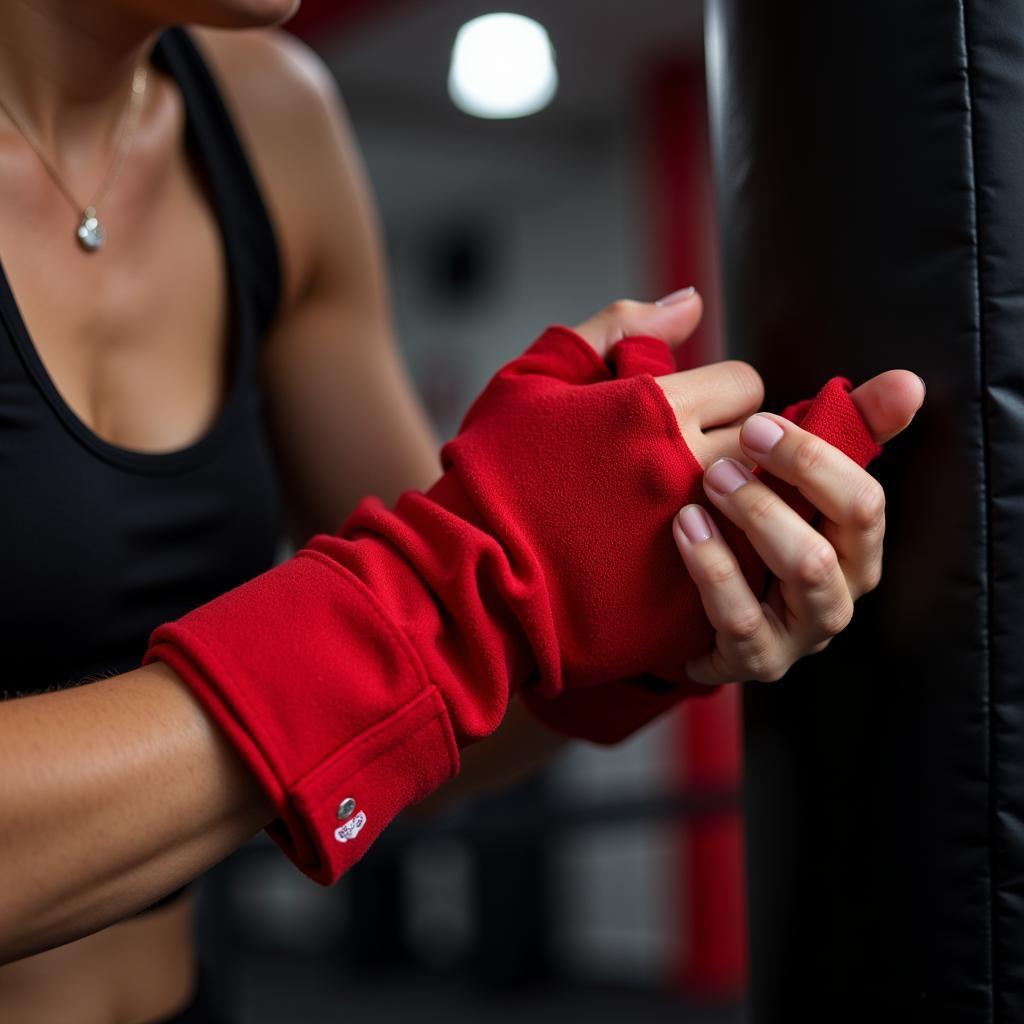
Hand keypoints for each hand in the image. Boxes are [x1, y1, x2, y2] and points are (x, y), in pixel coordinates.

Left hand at [671, 371, 921, 683]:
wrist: (689, 611)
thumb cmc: (752, 531)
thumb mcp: (792, 482)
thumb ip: (847, 428)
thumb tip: (907, 382)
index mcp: (855, 548)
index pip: (863, 501)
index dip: (814, 458)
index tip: (758, 423)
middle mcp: (837, 595)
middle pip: (835, 541)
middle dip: (780, 491)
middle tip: (725, 457)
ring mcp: (799, 635)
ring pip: (799, 577)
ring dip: (754, 522)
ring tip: (705, 488)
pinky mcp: (753, 662)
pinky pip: (740, 622)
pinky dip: (713, 570)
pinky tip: (685, 530)